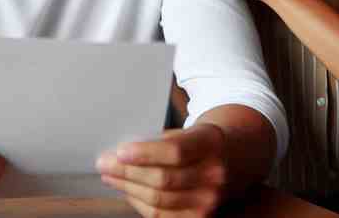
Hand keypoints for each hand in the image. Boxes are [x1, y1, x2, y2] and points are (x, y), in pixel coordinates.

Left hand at [96, 123, 227, 217]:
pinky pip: (161, 216)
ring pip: (158, 200)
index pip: (175, 152)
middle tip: (104, 162)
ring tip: (110, 175)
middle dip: (127, 172)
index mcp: (211, 143)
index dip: (145, 153)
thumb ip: (161, 141)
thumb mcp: (189, 130)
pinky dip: (138, 203)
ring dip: (128, 188)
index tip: (120, 151)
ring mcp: (209, 201)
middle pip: (163, 179)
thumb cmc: (201, 141)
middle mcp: (214, 175)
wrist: (234, 158)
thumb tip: (121, 154)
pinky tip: (127, 190)